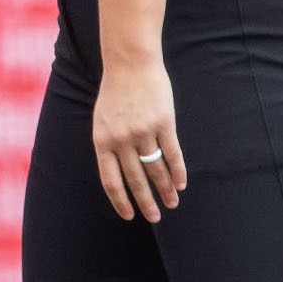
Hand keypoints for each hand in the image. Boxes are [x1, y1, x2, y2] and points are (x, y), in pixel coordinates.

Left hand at [92, 56, 184, 221]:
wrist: (129, 64)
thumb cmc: (115, 93)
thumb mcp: (102, 120)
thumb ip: (110, 144)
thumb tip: (121, 170)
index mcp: (102, 140)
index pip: (110, 180)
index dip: (120, 200)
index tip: (129, 215)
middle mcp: (121, 139)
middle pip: (135, 179)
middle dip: (146, 202)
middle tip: (155, 217)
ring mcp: (143, 132)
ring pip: (156, 169)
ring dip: (165, 189)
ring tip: (172, 203)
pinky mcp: (163, 123)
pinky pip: (172, 153)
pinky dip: (178, 171)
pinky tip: (181, 184)